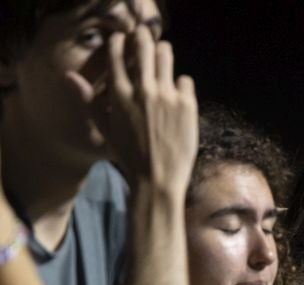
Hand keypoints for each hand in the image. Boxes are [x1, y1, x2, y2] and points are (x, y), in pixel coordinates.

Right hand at [65, 26, 197, 193]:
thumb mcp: (104, 128)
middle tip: (146, 43)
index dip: (119, 41)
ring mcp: (167, 96)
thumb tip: (69, 76)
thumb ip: (89, 99)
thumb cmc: (130, 156)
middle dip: (144, 39)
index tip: (123, 42)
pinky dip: (181, 85)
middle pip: (144, 45)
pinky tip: (177, 98)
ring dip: (163, 54)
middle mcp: (143, 91)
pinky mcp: (187, 104)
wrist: (158, 179)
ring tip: (162, 63)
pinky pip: (185, 80)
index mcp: (119, 94)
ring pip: (166, 55)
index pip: (116, 51)